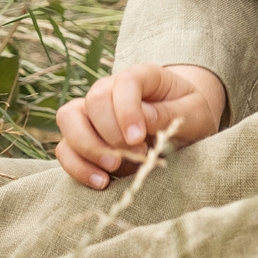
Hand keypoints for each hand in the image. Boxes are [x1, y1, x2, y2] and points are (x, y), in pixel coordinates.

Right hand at [54, 63, 227, 189]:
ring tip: (114, 167)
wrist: (183, 125)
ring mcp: (92, 112)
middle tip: (136, 153)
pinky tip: (102, 181)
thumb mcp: (193, 113)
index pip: (125, 82)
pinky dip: (77, 166)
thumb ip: (168, 114)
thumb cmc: (190, 114)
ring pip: (69, 119)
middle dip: (110, 133)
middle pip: (93, 100)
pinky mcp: (82, 137)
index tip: (138, 138)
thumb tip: (138, 122)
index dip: (127, 110)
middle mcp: (111, 89)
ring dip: (87, 147)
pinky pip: (64, 148)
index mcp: (143, 76)